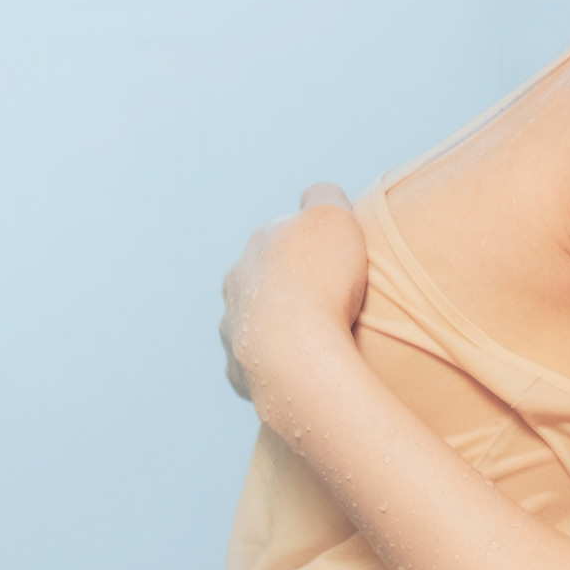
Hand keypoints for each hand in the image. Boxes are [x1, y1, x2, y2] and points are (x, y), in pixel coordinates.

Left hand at [219, 183, 367, 406]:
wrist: (297, 352)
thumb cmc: (320, 279)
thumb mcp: (332, 216)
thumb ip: (324, 197)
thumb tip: (317, 195)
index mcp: (256, 247)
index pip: (283, 234)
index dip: (311, 243)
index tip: (336, 258)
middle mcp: (237, 287)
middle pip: (264, 280)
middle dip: (289, 286)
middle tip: (330, 300)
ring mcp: (233, 332)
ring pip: (254, 325)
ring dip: (278, 328)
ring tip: (317, 340)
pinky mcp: (239, 374)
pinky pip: (257, 369)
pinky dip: (275, 367)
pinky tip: (301, 370)